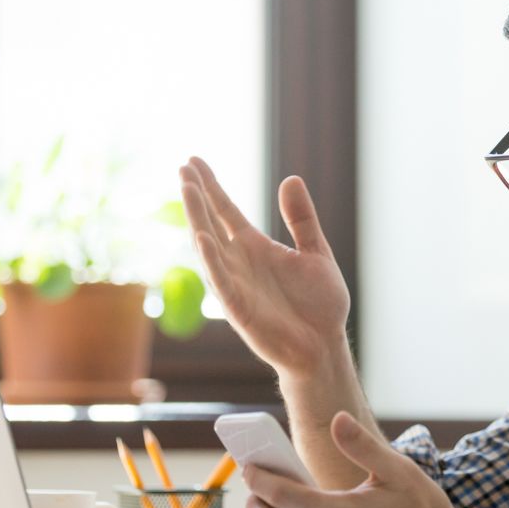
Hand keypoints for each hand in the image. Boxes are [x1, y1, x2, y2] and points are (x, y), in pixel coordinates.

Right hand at [180, 157, 349, 376]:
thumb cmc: (319, 304)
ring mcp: (236, 285)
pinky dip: (212, 260)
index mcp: (256, 248)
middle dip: (197, 196)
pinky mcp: (239, 309)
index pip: (225, 211)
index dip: (210, 187)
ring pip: (209, 247)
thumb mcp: (316, 252)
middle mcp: (239, 263)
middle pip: (210, 223)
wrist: (325, 346)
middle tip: (183, 168)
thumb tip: (291, 179)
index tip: (193, 161)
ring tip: (188, 190)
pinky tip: (202, 237)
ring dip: (197, 219)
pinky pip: (222, 282)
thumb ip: (302, 219)